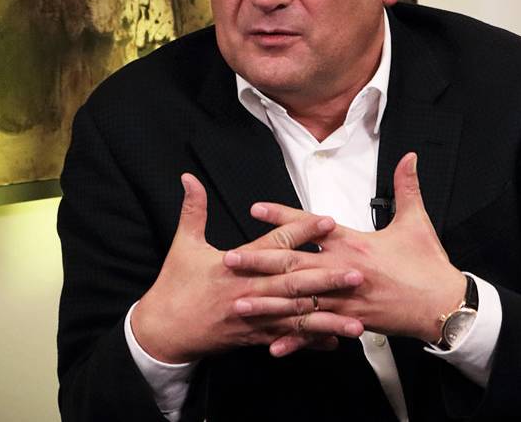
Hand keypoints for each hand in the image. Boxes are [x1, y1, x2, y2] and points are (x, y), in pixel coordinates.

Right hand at [131, 174, 365, 363]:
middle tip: (357, 273)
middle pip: (294, 284)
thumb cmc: (175, 287)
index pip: (276, 245)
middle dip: (327, 279)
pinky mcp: (254, 336)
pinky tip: (334, 342)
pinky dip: (310, 340)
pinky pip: (287, 338)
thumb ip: (193, 210)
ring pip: (297, 317)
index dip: (302, 232)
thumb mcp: (183, 245)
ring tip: (357, 320)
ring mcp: (254, 317)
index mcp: (236, 265)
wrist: (163, 332)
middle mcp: (250, 291)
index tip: (328, 222)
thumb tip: (188, 177)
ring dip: (328, 318)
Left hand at [224, 153, 467, 353]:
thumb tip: (408, 157)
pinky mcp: (351, 321)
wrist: (443, 304)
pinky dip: (296, 337)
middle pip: (295, 264)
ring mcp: (345, 299)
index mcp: (355, 244)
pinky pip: (318, 330)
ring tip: (239, 300)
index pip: (312, 226)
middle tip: (231, 259)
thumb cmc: (429, 264)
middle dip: (260, 261)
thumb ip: (406, 187)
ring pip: (299, 299)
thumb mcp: (416, 222)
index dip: (283, 217)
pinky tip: (273, 345)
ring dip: (268, 301)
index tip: (256, 209)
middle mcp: (344, 271)